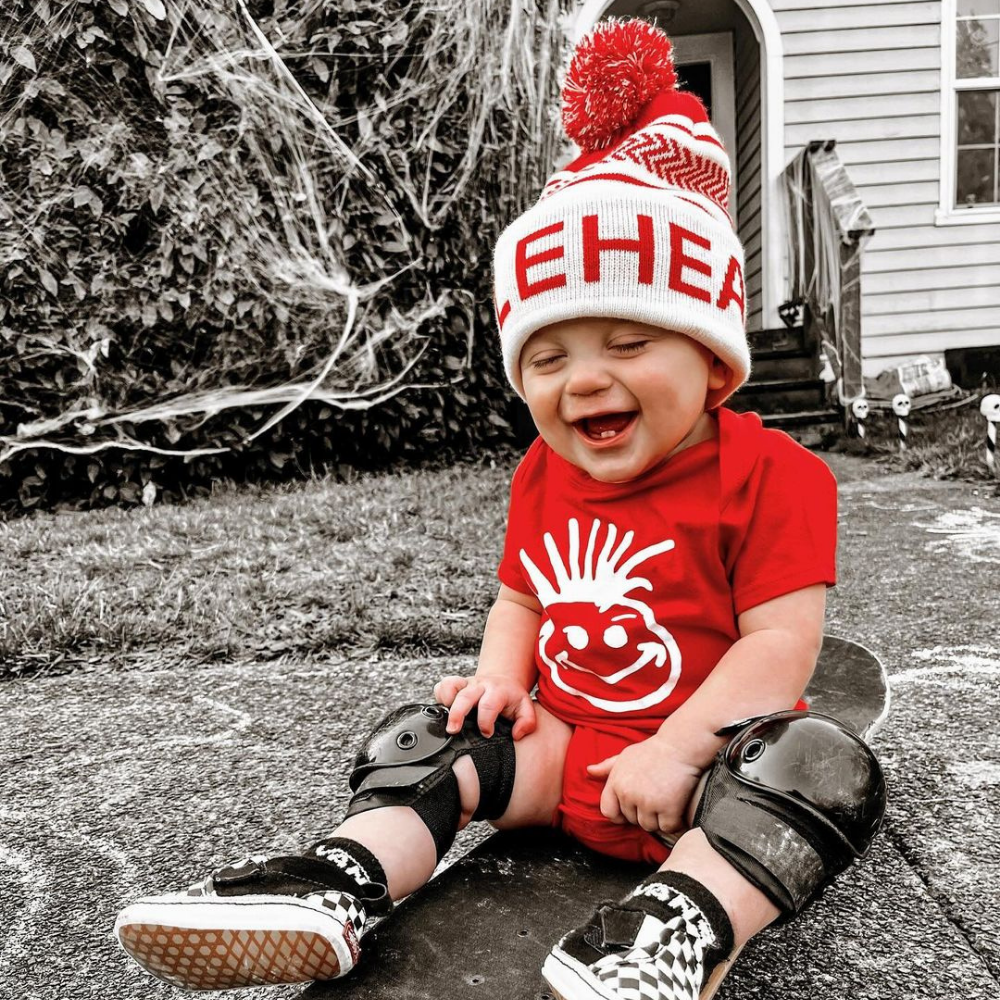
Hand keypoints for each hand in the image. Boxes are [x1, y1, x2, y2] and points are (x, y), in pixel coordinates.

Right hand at [432, 674, 535, 739]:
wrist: (503, 681)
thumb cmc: (512, 698)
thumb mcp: (525, 708)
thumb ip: (527, 723)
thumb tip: (516, 734)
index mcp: (498, 691)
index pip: (489, 705)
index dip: (485, 722)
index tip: (487, 734)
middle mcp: (480, 685)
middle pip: (466, 696)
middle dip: (457, 713)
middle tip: (453, 730)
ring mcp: (467, 684)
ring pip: (451, 686)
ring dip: (446, 701)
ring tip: (443, 720)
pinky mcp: (456, 685)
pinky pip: (443, 685)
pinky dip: (439, 696)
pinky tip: (442, 709)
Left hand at [587, 736, 702, 835]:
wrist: (680, 746)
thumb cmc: (653, 751)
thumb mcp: (625, 755)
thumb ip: (607, 766)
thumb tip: (589, 771)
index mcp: (615, 782)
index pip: (608, 811)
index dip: (619, 814)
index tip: (632, 810)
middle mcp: (628, 794)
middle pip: (632, 820)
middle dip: (643, 813)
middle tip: (656, 797)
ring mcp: (647, 802)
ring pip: (649, 826)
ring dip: (659, 819)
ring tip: (666, 801)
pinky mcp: (668, 809)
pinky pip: (668, 828)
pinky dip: (674, 822)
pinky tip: (677, 808)